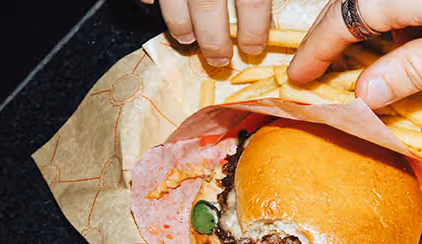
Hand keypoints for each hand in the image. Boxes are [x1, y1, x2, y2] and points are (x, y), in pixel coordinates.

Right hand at [143, 0, 273, 66]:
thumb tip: (270, 15)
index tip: (254, 48)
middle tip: (219, 59)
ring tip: (186, 39)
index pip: (253, 2)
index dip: (254, 30)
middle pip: (208, 8)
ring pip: (173, 1)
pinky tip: (151, 5)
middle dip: (214, 40)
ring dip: (179, 24)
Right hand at [287, 0, 421, 107]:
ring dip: (366, 28)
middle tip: (319, 73)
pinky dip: (397, 18)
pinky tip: (407, 44)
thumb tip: (363, 94)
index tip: (297, 79)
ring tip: (362, 67)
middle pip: (352, 3)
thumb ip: (415, 69)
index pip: (342, 21)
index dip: (316, 52)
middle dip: (333, 38)